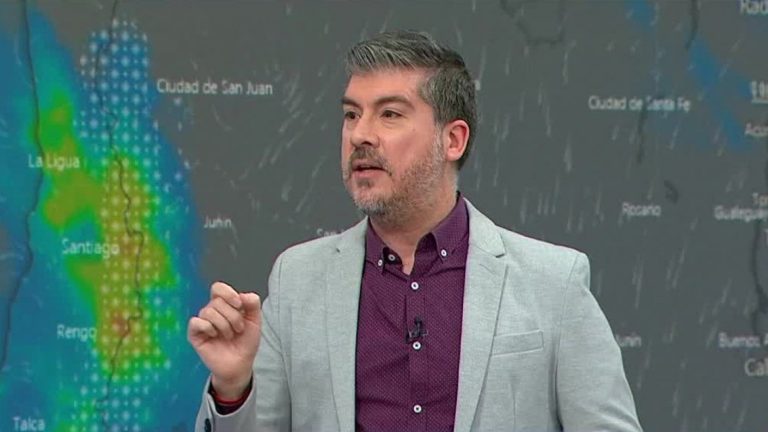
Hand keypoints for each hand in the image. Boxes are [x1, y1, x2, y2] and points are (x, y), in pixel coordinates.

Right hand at [188, 281, 261, 398]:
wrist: (240, 364)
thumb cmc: (246, 343)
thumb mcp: (255, 321)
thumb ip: (252, 304)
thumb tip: (243, 295)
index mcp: (225, 305)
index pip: (218, 288)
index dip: (228, 293)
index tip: (240, 305)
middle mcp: (212, 311)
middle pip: (216, 301)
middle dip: (233, 316)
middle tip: (239, 329)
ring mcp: (203, 323)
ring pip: (207, 311)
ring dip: (224, 325)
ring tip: (229, 336)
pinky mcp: (195, 334)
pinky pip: (195, 322)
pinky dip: (208, 327)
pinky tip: (215, 336)